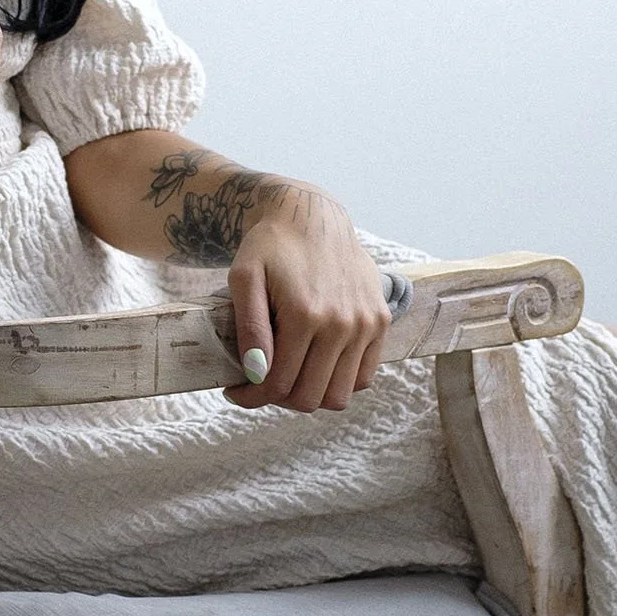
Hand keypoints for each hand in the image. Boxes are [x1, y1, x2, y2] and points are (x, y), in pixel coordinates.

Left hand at [226, 189, 391, 413]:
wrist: (313, 216)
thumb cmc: (271, 246)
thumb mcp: (244, 276)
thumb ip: (250, 326)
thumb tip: (258, 372)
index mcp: (304, 314)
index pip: (278, 385)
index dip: (252, 398)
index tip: (235, 391)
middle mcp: (341, 323)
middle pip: (310, 398)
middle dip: (279, 399)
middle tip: (261, 384)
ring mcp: (366, 323)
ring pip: (339, 395)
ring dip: (311, 394)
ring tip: (290, 376)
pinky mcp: (380, 320)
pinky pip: (364, 376)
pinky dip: (339, 381)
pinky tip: (317, 365)